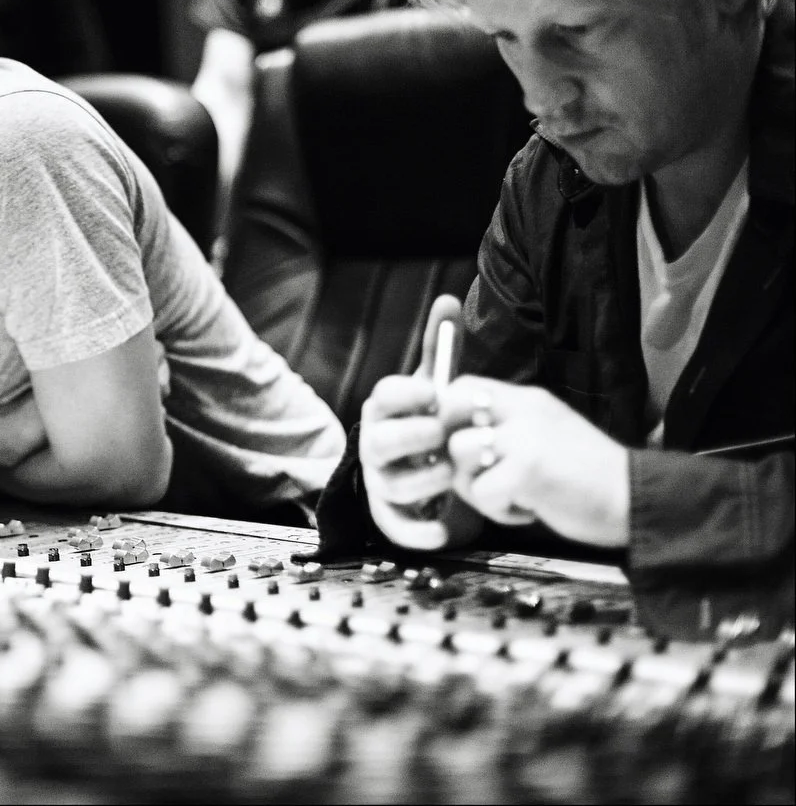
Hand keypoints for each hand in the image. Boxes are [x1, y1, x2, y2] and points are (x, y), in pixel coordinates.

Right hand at [357, 295, 481, 549]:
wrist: (429, 473)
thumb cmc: (430, 423)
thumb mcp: (437, 386)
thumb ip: (442, 347)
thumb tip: (449, 299)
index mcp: (386, 409)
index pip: (385, 395)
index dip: (409, 394)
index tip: (436, 393)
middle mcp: (375, 445)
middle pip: (381, 442)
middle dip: (416, 438)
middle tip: (445, 435)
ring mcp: (382, 482)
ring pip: (393, 484)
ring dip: (426, 479)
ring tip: (454, 473)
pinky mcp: (392, 517)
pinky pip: (398, 528)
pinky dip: (422, 531)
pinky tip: (448, 525)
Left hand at [440, 376, 629, 547]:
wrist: (639, 500)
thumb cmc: (588, 476)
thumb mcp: (545, 433)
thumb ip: (506, 427)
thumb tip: (452, 437)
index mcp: (527, 399)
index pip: (461, 386)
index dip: (446, 415)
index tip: (460, 443)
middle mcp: (523, 410)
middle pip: (449, 411)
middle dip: (451, 446)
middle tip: (477, 472)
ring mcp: (525, 437)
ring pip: (459, 453)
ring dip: (476, 486)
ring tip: (512, 496)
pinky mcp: (528, 470)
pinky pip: (481, 492)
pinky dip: (498, 511)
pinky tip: (527, 510)